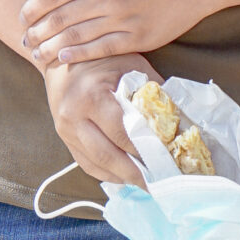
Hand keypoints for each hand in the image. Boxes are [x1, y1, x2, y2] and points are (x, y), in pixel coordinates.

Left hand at [21, 0, 213, 66]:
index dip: (32, 8)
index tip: (22, 17)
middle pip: (60, 19)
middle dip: (37, 32)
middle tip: (25, 40)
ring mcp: (125, 18)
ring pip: (76, 37)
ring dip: (51, 48)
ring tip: (38, 54)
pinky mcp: (140, 37)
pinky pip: (102, 49)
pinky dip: (79, 55)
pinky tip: (64, 59)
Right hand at [43, 55, 154, 184]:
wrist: (60, 55)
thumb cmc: (101, 58)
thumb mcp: (131, 66)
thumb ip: (153, 91)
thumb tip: (179, 117)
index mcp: (91, 96)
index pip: (122, 133)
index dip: (145, 150)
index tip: (167, 162)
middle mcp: (74, 116)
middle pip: (108, 155)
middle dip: (136, 173)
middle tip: (159, 183)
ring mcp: (65, 130)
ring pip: (96, 164)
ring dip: (123, 177)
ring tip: (146, 184)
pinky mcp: (63, 137)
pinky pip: (86, 163)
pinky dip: (107, 173)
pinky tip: (125, 177)